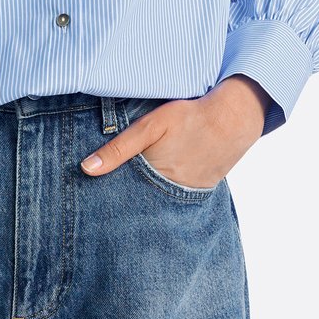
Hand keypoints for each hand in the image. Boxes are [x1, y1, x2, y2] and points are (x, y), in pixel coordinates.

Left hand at [80, 75, 270, 186]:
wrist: (232, 120)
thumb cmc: (188, 117)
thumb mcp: (149, 126)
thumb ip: (118, 148)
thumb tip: (86, 169)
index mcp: (153, 178)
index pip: (122, 196)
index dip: (107, 195)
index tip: (91, 198)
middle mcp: (170, 193)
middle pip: (139, 201)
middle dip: (125, 199)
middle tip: (107, 198)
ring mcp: (187, 195)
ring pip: (157, 201)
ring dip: (145, 197)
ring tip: (132, 195)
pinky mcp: (200, 192)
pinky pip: (177, 198)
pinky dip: (165, 193)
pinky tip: (158, 185)